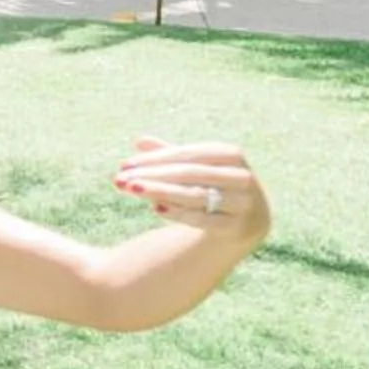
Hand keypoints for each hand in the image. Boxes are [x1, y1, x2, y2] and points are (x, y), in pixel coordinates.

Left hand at [112, 138, 267, 240]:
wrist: (248, 221)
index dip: (155, 158)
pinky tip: (156, 208)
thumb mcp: (196, 167)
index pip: (188, 154)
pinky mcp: (237, 227)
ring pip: (196, 196)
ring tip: (131, 189)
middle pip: (190, 174)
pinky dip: (179, 213)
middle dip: (153, 175)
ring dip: (160, 192)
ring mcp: (243, 203)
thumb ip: (170, 155)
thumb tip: (139, 141)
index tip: (125, 165)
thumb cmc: (215, 186)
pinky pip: (203, 219)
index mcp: (231, 155)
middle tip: (120, 179)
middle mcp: (241, 177)